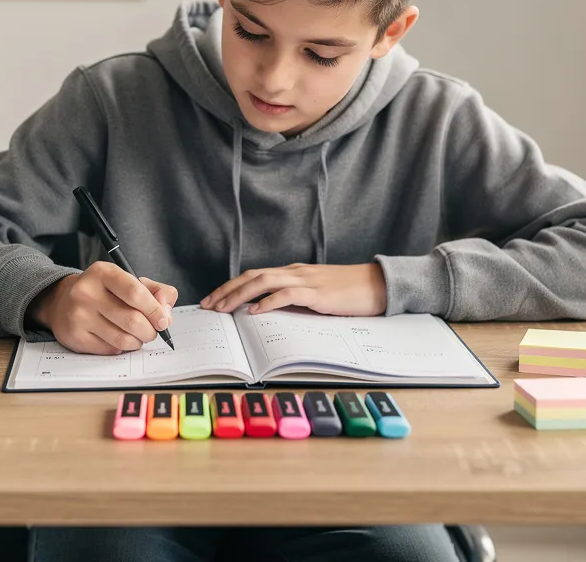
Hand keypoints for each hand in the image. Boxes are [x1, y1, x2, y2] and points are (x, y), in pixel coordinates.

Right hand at [28, 262, 177, 354]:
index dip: (155, 310)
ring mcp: (78, 315)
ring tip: (137, 336)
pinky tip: (118, 339)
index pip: (135, 293)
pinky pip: (110, 350)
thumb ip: (156, 291)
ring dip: (137, 342)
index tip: (163, 321)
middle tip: (151, 332)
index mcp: (103, 273)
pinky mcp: (74, 336)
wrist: (62, 302)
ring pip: (122, 339)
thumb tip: (166, 312)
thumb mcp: (129, 281)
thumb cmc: (104, 292)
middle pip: (132, 320)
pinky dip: (121, 348)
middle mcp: (86, 292)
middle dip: (150, 331)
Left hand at [200, 263, 386, 316]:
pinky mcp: (317, 292)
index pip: (255, 275)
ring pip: (264, 281)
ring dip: (240, 295)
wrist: (377, 285)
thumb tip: (270, 313)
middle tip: (208, 305)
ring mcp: (306, 280)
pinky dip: (268, 301)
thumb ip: (296, 299)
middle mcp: (295, 272)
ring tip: (223, 308)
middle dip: (227, 290)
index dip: (232, 286)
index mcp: (294, 273)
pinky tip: (255, 311)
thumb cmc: (349, 292)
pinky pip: (287, 294)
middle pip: (253, 276)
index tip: (213, 300)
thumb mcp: (317, 295)